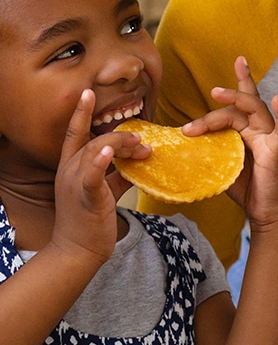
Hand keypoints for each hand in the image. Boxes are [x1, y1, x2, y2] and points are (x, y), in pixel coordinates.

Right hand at [52, 89, 150, 266]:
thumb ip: (116, 175)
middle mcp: (68, 171)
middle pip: (93, 141)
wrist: (77, 252)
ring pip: (96, 151)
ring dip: (121, 145)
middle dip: (120, 137)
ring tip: (142, 147)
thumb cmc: (89, 222)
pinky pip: (92, 175)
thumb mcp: (102, 192)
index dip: (80, 114)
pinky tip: (109, 150)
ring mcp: (75, 183)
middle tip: (142, 141)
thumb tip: (135, 162)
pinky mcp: (86, 196)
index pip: (73, 134)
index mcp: (70, 168)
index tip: (88, 93)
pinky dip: (100, 160)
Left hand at [182, 56, 277, 227]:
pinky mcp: (277, 150)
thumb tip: (179, 147)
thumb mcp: (219, 165)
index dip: (241, 81)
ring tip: (216, 93)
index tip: (239, 59)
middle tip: (191, 126)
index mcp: (246, 130)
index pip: (241, 102)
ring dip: (236, 99)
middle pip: (239, 107)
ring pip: (254, 109)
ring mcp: (269, 137)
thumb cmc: (244, 188)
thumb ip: (208, 151)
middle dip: (215, 111)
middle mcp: (259, 129)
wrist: (264, 211)